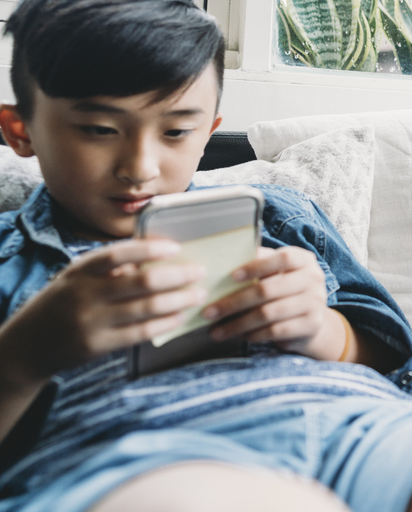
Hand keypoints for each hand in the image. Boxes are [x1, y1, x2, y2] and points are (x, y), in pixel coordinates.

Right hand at [0, 239, 206, 384]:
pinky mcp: (98, 346)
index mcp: (80, 271)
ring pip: (147, 309)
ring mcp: (91, 322)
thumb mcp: (77, 278)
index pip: (117, 254)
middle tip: (199, 271)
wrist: (29, 344)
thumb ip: (110, 268)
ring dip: (179, 300)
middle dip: (177, 276)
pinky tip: (180, 316)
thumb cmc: (64, 302)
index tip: (176, 247)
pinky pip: (141, 333)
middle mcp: (85, 295)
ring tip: (198, 294)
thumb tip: (156, 258)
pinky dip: (166, 322)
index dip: (149, 249)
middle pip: (141, 282)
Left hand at [202, 246, 340, 357]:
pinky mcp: (312, 324)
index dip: (257, 266)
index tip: (231, 277)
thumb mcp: (278, 274)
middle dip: (234, 302)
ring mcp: (315, 302)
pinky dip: (252, 335)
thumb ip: (260, 267)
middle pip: (268, 289)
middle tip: (209, 312)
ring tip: (217, 330)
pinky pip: (275, 331)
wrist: (311, 321)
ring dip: (237, 323)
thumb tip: (224, 263)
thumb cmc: (285, 292)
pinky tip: (238, 336)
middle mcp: (314, 278)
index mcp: (304, 260)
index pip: (282, 258)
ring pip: (268, 313)